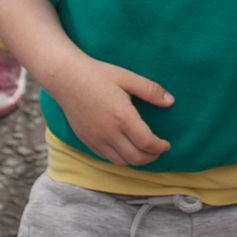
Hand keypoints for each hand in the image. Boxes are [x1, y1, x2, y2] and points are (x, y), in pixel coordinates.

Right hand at [50, 50, 173, 165]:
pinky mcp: (86, 141)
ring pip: (121, 161)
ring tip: (143, 151)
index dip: (160, 147)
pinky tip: (125, 148)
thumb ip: (150, 90)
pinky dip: (120, 158)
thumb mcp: (127, 77)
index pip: (147, 143)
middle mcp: (109, 133)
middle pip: (136, 158)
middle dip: (151, 157)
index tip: (166, 144)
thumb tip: (171, 101)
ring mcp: (96, 139)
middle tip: (158, 150)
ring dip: (136, 160)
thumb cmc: (97, 74)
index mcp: (122, 117)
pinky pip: (107, 158)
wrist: (66, 78)